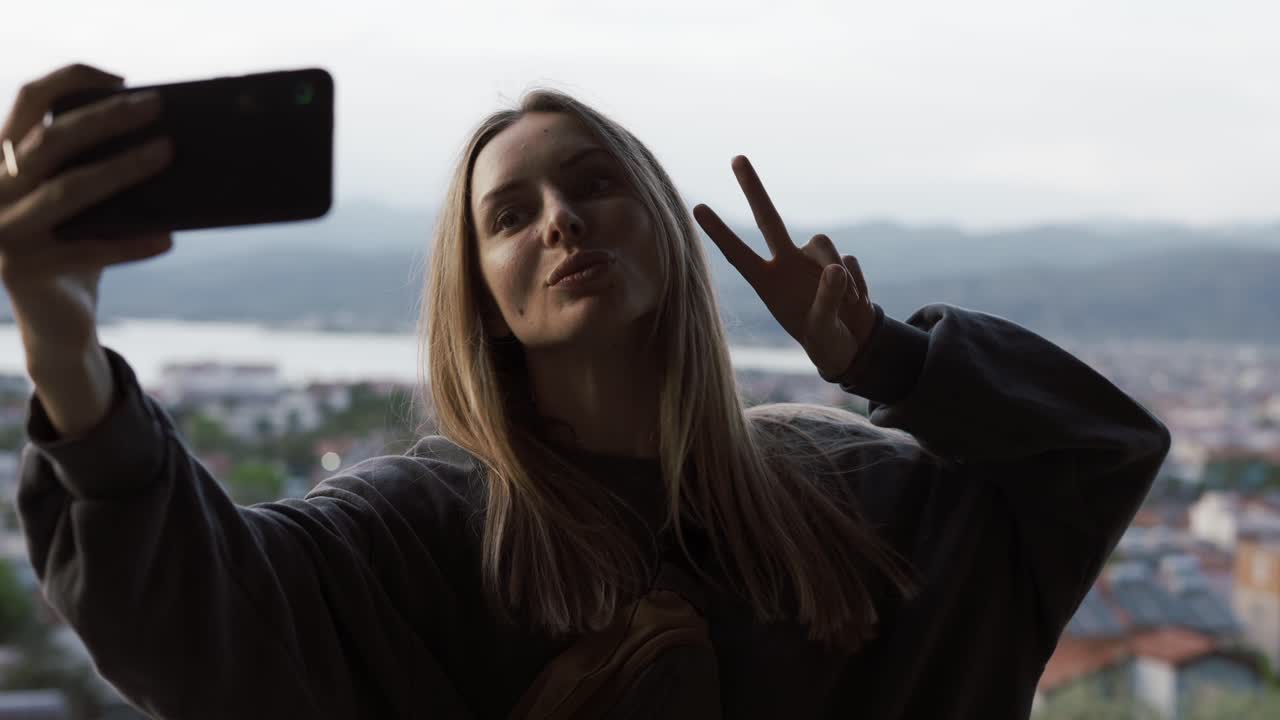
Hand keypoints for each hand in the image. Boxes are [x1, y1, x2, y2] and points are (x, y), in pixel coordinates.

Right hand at [0, 63, 174, 359]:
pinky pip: (88, 250)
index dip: (70, 79)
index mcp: (3, 160)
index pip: (28, 100)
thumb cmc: (78, 246)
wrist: (56, 321)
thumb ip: (96, 166)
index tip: (122, 79)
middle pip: (51, 140)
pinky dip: (131, 243)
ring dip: (122, 168)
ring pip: (68, 190)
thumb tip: (162, 132)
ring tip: (167, 153)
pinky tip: (167, 237)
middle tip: (157, 107)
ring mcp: (3, 230)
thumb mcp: (80, 200)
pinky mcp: (23, 271)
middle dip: (107, 118)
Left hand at [694, 155, 875, 381]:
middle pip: (769, 219)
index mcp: (769, 284)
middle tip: (736, 157)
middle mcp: (787, 264)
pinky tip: (856, 305)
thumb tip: (836, 268)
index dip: (720, 233)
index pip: (739, 254)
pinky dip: (856, 285)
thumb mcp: (822, 330)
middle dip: (754, 189)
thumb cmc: (825, 341)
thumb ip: (827, 301)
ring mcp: (813, 261)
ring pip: (824, 243)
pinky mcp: (840, 261)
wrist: (852, 346)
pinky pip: (850, 262)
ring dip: (838, 274)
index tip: (697, 207)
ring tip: (847, 305)